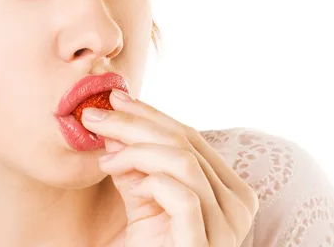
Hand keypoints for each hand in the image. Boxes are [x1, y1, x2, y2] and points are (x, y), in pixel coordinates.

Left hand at [81, 89, 258, 246]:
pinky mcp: (205, 246)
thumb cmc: (147, 245)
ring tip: (105, 159)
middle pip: (186, 143)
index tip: (115, 100)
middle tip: (96, 116)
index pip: (190, 136)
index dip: (150, 114)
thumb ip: (136, 161)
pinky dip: (151, 181)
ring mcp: (227, 228)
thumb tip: (116, 119)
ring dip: (135, 150)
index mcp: (228, 188)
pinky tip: (127, 184)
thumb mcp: (142, 195)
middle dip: (134, 123)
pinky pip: (183, 196)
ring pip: (184, 162)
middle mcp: (238, 205)